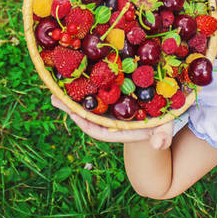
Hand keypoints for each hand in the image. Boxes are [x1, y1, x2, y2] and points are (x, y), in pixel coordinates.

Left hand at [51, 95, 173, 149]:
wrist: (159, 115)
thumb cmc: (161, 124)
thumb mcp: (163, 128)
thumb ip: (162, 137)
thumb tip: (159, 145)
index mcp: (119, 128)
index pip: (98, 129)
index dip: (86, 122)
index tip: (73, 115)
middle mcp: (110, 119)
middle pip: (87, 114)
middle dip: (70, 106)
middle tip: (54, 98)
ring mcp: (108, 107)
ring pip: (86, 101)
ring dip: (70, 94)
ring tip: (52, 86)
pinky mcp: (110, 95)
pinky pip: (94, 90)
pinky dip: (82, 83)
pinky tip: (69, 73)